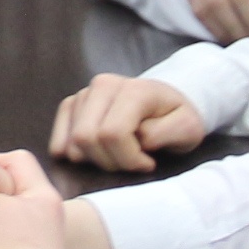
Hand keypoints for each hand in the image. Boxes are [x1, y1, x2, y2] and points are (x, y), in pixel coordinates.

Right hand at [50, 73, 209, 170]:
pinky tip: (99, 155)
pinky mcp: (71, 105)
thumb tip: (139, 139)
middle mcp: (102, 85)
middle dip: (111, 162)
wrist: (165, 101)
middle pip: (86, 138)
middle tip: (133, 163)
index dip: (128, 159)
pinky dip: (77, 156)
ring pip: (73, 143)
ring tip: (120, 156)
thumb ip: (165, 133)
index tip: (148, 163)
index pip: (112, 133)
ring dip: (96, 160)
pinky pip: (61, 141)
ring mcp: (83, 94)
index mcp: (132, 90)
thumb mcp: (187, 127)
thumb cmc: (176, 117)